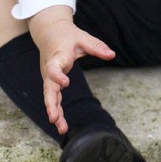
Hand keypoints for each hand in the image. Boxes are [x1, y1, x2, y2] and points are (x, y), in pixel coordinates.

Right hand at [29, 6, 114, 133]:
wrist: (49, 33)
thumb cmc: (67, 36)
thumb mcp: (83, 37)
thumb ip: (97, 46)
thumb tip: (112, 54)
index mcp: (57, 57)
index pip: (53, 67)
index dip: (57, 75)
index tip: (66, 82)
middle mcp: (49, 69)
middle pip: (48, 88)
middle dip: (51, 103)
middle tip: (54, 118)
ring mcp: (49, 78)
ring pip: (50, 96)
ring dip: (55, 112)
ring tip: (62, 129)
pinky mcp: (51, 82)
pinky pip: (53, 98)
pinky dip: (57, 111)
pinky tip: (62, 125)